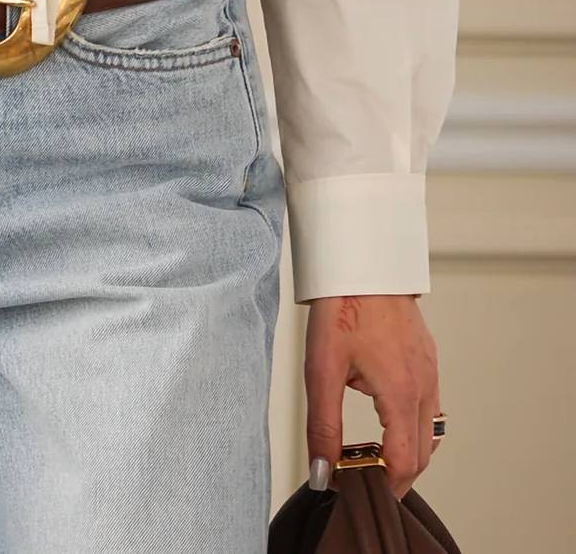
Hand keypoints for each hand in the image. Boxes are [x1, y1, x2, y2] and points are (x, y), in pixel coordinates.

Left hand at [303, 293, 441, 499]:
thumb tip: (322, 472)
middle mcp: (424, 386)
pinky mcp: (427, 359)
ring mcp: (430, 371)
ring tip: (370, 454)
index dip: (385, 485)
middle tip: (364, 480)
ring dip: (406, 450)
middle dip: (396, 474)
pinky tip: (383, 415)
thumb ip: (322, 425)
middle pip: (423, 455)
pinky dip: (411, 424)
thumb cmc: (342, 305)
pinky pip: (428, 406)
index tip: (360, 491)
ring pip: (430, 432)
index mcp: (401, 392)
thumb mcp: (321, 368)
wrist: (363, 259)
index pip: (405, 464)